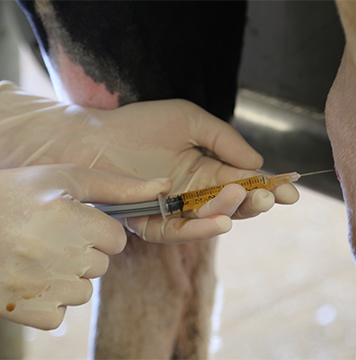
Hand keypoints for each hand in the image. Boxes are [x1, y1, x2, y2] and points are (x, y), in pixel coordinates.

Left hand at [0, 82, 298, 242]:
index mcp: (208, 169)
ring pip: (211, 219)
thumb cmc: (140, 125)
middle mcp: (196, 193)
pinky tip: (221, 220)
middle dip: (256, 202)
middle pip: (234, 204)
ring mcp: (176, 210)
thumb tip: (258, 163)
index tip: (292, 188)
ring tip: (247, 197)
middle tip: (272, 196)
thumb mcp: (190, 120)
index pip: (245, 180)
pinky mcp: (152, 223)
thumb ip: (224, 139)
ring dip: (232, 211)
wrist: (94, 138)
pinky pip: (179, 231)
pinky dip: (201, 228)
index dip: (269, 185)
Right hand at [0, 164, 170, 328]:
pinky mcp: (25, 312)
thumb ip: (119, 186)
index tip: (76, 223)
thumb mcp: (67, 178)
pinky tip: (29, 277)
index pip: (116, 240)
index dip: (98, 230)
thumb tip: (165, 186)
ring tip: (38, 255)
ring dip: (68, 277)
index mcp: (69, 220)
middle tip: (50, 237)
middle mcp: (57, 256)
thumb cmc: (17, 195)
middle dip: (83, 252)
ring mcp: (40, 288)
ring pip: (84, 291)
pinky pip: (60, 313)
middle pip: (101, 266)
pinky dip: (49, 300)